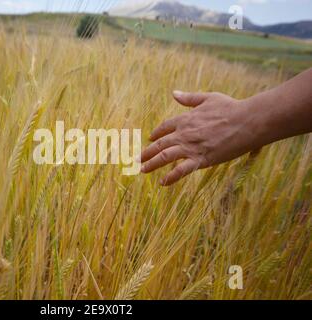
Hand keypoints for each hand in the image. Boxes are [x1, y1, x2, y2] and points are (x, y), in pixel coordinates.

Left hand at [140, 91, 258, 185]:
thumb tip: (174, 93)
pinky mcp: (201, 159)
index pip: (164, 127)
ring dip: (151, 164)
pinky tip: (162, 183)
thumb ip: (189, 98)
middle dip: (146, 152)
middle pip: (159, 144)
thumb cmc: (231, 108)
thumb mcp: (208, 98)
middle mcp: (184, 133)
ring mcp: (191, 147)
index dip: (156, 133)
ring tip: (142, 170)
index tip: (150, 138)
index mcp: (185, 119)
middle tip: (137, 159)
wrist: (247, 121)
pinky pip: (181, 170)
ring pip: (165, 157)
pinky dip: (170, 177)